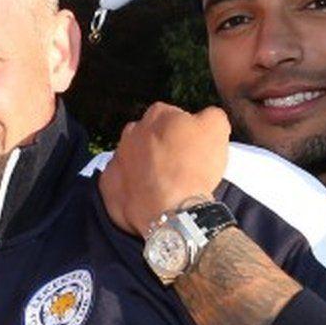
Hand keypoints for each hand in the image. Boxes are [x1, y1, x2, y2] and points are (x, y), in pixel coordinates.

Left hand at [98, 103, 232, 237]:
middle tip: (179, 167)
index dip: (185, 133)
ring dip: (146, 167)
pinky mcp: (108, 183)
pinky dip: (132, 188)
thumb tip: (206, 117)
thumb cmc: (194, 167)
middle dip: (162, 147)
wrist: (172, 210)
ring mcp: (117, 157)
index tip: (193, 149)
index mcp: (157, 114)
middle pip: (150, 136)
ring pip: (133, 158)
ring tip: (164, 184)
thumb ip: (211, 115)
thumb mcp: (217, 128)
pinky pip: (121, 182)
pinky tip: (148, 197)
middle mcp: (132, 131)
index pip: (173, 116)